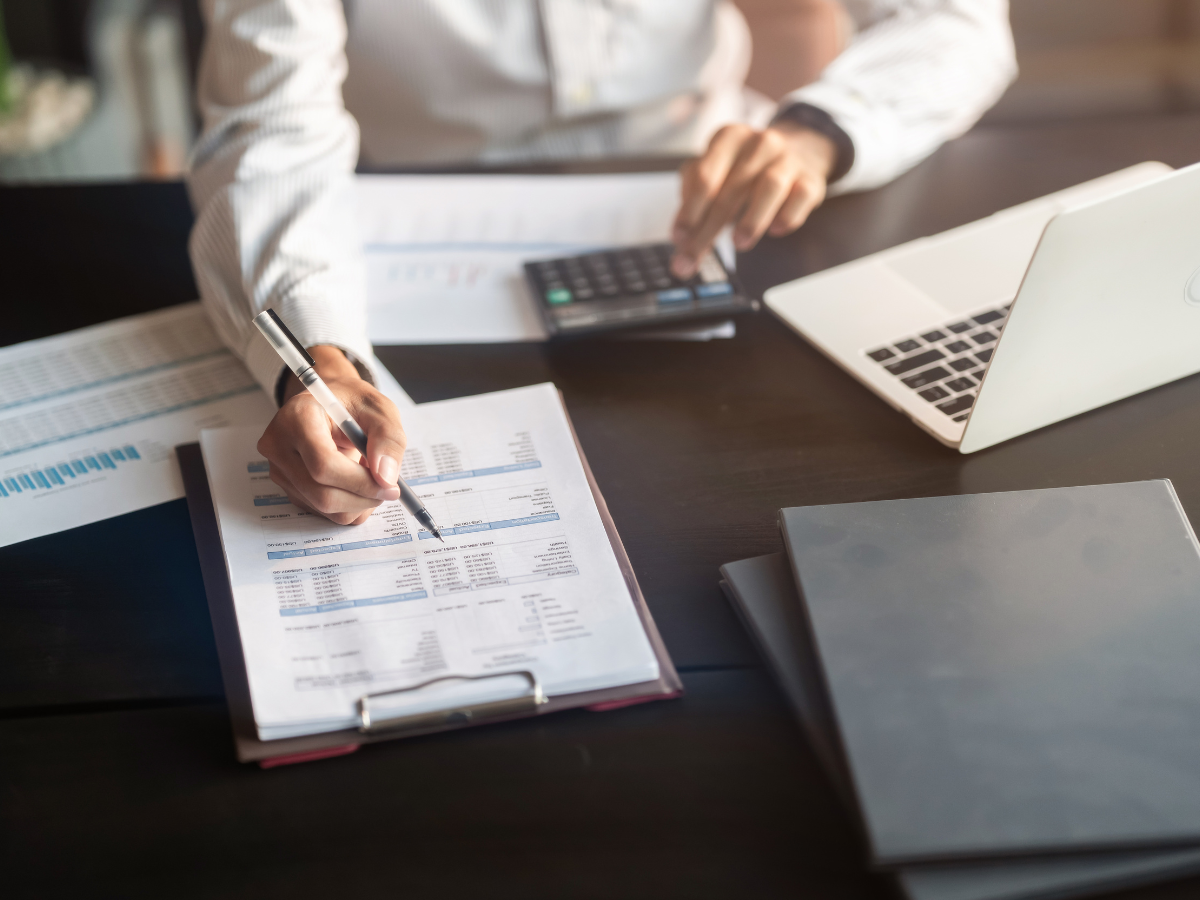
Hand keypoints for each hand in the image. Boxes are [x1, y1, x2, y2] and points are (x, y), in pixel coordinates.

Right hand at [257, 345, 405, 525]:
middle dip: (362, 498)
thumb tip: (385, 478)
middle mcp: (279, 445)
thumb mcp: (380, 410)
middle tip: (388, 489)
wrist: (329, 402)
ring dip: (357, 504)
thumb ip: (388, 440)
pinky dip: (346, 506)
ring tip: (372, 479)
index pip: (324, 464)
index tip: (390, 485)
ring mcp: (279, 468)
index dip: (361, 482)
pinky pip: (320, 511)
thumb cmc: (353, 403)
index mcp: (297, 418)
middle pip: (321, 493)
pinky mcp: (286, 486)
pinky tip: (355, 484)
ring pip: (322, 507)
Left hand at [671, 121, 836, 277]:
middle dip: (708, 229)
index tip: (678, 238)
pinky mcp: (811, 179)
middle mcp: (759, 144)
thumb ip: (695, 199)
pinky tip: (776, 230)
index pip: (704, 176)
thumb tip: (681, 240)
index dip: (689, 210)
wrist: (801, 149)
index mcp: (729, 139)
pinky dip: (788, 215)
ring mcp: (788, 160)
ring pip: (770, 186)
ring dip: (752, 218)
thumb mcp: (717, 171)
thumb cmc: (748, 169)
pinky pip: (801, 197)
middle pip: (730, 189)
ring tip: (738, 243)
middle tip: (693, 258)